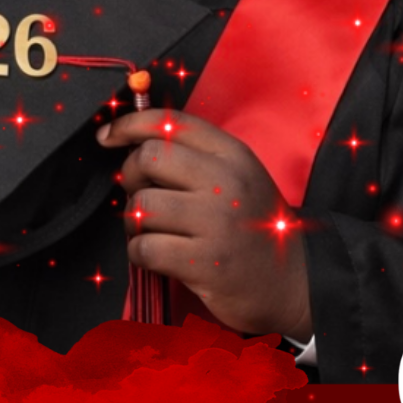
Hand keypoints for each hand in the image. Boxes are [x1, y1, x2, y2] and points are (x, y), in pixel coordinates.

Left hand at [97, 108, 311, 338]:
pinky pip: (145, 248)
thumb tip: (134, 142)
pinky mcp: (205, 263)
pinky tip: (156, 255)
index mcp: (232, 154)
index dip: (130, 123)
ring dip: (134, 220)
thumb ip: (196, 155)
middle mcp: (225, 182)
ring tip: (151, 229)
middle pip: (150, 157)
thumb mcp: (239, 175)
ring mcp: (216, 223)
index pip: (171, 122)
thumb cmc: (255, 224)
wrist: (294, 279)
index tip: (108, 135)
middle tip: (139, 193)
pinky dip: (139, 252)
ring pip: (142, 205)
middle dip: (130, 175)